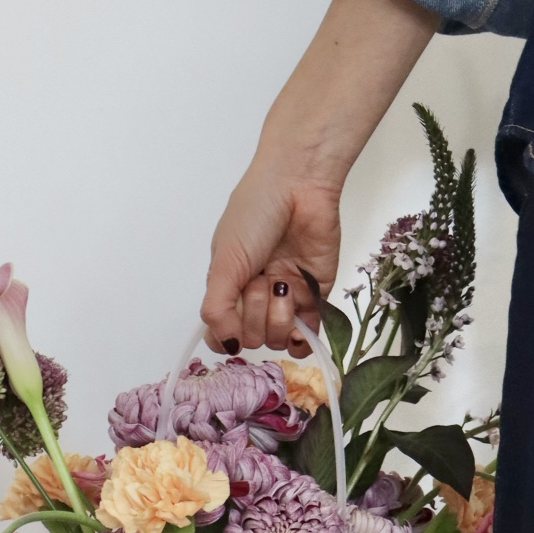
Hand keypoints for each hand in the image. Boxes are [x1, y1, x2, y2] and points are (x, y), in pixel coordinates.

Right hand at [201, 162, 339, 354]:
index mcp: (229, 286)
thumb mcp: (225, 261)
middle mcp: (256, 295)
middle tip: (260, 279)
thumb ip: (218, 308)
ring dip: (278, 317)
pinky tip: (298, 328)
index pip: (221, 333)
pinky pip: (308, 333)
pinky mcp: (316, 294)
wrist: (298, 186)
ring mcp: (287, 296)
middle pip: (251, 337)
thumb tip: (227, 346)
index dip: (227, 336)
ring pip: (278, 338)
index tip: (231, 321)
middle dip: (254, 314)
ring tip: (281, 284)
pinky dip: (303, 337)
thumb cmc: (254, 214)